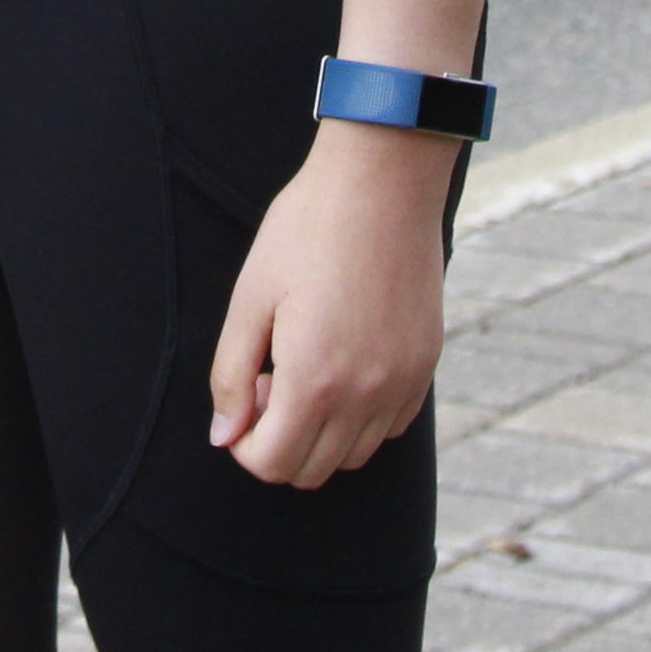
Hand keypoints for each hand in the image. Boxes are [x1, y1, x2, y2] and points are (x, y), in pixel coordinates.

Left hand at [205, 123, 458, 487]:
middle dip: (278, 441)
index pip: (273, 464)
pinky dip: (362, 418)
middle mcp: (365, 395)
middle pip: (313, 469)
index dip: (244, 445)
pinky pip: (391, 425)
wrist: (381, 182)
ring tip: (305, 370)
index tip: (242, 401)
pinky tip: (344, 366)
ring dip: (321, 433)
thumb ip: (230, 375)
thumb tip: (224, 436)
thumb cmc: (306, 230)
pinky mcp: (426, 364)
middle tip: (268, 380)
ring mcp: (402, 382)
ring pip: (355, 455)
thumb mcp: (250, 298)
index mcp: (314, 381)